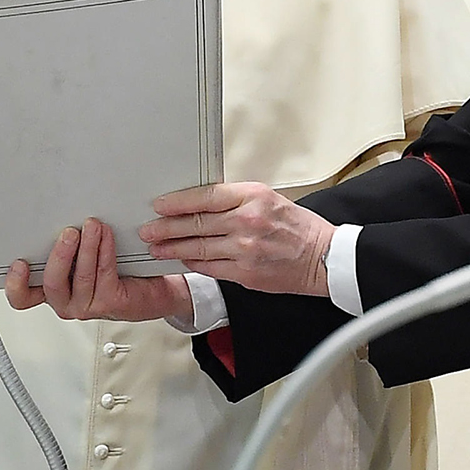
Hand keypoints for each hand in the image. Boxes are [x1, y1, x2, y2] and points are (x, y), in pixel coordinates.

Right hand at [5, 217, 192, 322]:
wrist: (151, 288)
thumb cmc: (113, 270)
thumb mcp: (80, 255)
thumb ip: (65, 244)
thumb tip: (56, 215)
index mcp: (52, 289)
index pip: (23, 296)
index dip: (15, 284)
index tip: (19, 262)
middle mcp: (66, 302)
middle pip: (51, 284)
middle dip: (60, 255)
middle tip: (69, 232)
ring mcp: (87, 306)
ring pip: (81, 276)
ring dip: (87, 247)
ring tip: (92, 226)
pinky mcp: (110, 303)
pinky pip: (104, 274)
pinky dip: (105, 251)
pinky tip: (107, 236)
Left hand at [140, 183, 335, 296]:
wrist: (322, 257)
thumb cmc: (297, 227)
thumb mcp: (267, 197)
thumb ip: (234, 199)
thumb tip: (200, 201)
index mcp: (252, 197)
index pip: (204, 196)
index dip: (176, 202)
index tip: (159, 205)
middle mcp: (247, 222)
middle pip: (196, 223)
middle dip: (166, 227)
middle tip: (148, 229)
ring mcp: (245, 249)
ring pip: (198, 247)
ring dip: (172, 247)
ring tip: (155, 248)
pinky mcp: (245, 273)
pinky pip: (210, 267)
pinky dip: (192, 262)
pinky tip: (180, 259)